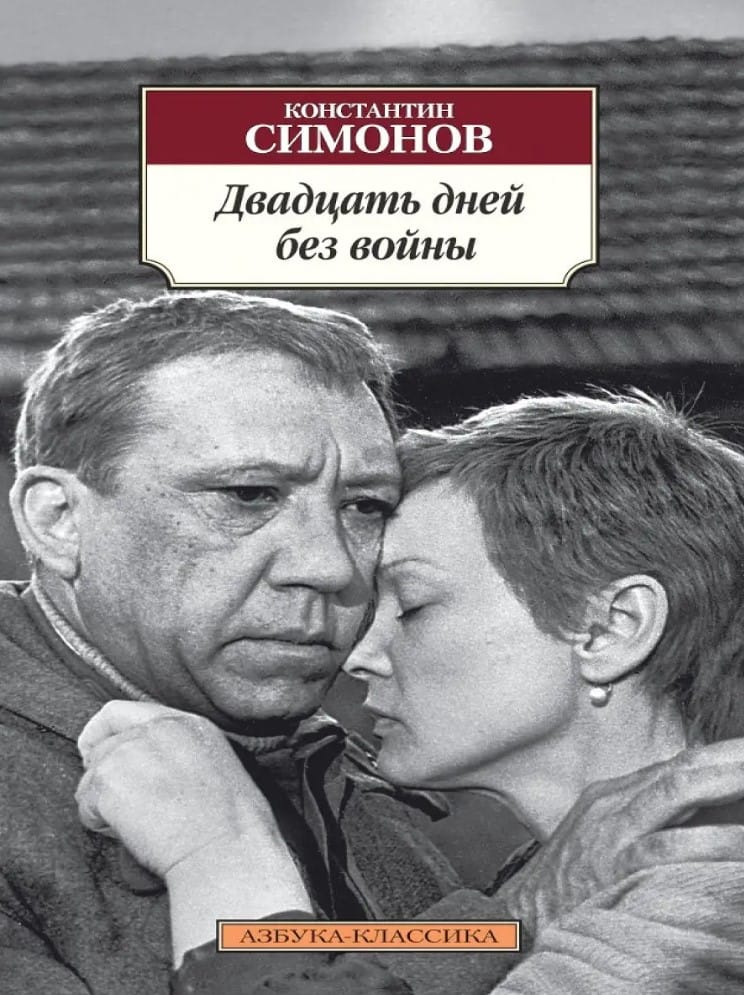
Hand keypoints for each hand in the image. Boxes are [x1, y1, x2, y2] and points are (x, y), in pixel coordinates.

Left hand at [75, 700, 280, 877]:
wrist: (225, 849)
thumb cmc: (232, 824)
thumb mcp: (215, 764)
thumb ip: (178, 752)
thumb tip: (148, 770)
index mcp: (186, 723)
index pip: (122, 712)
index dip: (102, 734)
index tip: (95, 753)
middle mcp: (155, 729)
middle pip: (102, 747)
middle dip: (104, 778)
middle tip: (123, 807)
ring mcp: (130, 752)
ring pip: (90, 778)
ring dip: (102, 804)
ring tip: (135, 826)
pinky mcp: (110, 782)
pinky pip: (86, 806)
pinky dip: (99, 824)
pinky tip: (130, 835)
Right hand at [497, 738, 743, 936]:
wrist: (520, 918)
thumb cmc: (567, 887)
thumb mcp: (602, 841)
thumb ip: (643, 824)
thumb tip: (698, 818)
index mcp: (613, 796)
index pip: (676, 766)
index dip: (720, 757)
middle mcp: (614, 803)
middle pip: (682, 767)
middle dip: (730, 756)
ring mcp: (615, 830)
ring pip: (680, 790)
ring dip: (730, 781)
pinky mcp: (616, 865)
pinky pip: (672, 847)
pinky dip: (714, 841)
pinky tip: (742, 844)